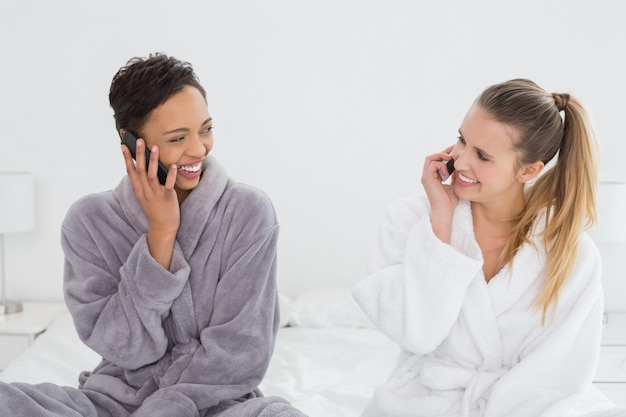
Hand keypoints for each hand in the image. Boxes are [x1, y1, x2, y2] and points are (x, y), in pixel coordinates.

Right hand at [122, 139, 179, 268]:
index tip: (123, 146)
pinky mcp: (167, 197)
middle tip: (139, 140)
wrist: (163, 227)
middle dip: (139, 154)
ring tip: (154, 147)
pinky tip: (173, 165)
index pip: (130, 171)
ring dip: (153, 161)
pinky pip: (168, 184)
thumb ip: (145, 183)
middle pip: (140, 170)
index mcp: (139, 190)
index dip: (127, 158)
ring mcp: (155, 194)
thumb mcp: (146, 196)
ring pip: (152, 175)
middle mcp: (145, 191)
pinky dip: (170, 174)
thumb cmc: (156, 209)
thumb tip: (146, 166)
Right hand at [421, 145, 457, 242]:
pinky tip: (447, 173)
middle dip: (442, 152)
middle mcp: (427, 176)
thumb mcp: (454, 185)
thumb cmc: (450, 202)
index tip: (454, 151)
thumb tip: (460, 168)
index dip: (444, 155)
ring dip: (441, 157)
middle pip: (431, 157)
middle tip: (453, 151)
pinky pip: (432, 164)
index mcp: (433, 177)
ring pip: (430, 158)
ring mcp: (426, 177)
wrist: (445, 211)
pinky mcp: (427, 179)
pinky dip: (441, 165)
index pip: (435, 161)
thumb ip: (455, 176)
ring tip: (450, 160)